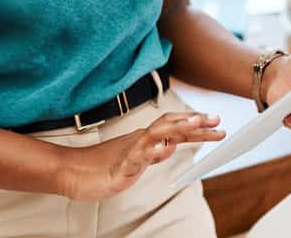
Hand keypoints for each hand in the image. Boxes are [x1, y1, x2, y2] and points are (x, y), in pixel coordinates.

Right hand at [59, 111, 224, 200]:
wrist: (74, 171)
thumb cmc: (103, 166)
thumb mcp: (136, 160)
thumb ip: (153, 153)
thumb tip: (170, 146)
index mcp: (146, 140)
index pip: (176, 129)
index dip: (196, 126)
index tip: (216, 122)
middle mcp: (141, 140)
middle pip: (171, 126)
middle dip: (195, 123)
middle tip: (217, 119)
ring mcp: (131, 151)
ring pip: (157, 134)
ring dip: (177, 127)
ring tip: (196, 124)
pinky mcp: (121, 166)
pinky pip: (138, 157)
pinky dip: (151, 152)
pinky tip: (163, 149)